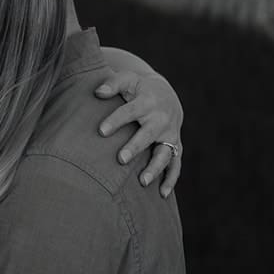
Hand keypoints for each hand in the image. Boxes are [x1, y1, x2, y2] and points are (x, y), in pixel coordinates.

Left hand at [94, 69, 183, 195]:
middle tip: (121, 159)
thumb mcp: (128, 80)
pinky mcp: (175, 147)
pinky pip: (175, 165)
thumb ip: (113, 84)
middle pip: (148, 134)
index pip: (130, 111)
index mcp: (148, 101)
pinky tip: (161, 194)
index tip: (101, 131)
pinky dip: (171, 179)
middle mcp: (161, 119)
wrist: (167, 95)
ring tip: (142, 181)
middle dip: (136, 147)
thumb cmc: (139, 89)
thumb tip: (97, 92)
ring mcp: (170, 135)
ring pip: (165, 153)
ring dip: (155, 167)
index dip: (116, 121)